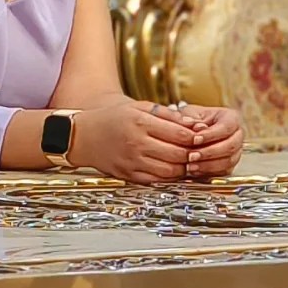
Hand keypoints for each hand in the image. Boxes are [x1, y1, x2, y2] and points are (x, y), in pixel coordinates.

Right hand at [71, 100, 202, 183]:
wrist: (84, 136)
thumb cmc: (114, 118)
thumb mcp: (139, 107)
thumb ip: (168, 114)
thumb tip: (196, 124)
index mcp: (140, 122)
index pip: (179, 133)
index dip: (195, 137)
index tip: (202, 136)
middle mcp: (137, 143)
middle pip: (177, 154)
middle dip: (193, 154)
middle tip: (200, 151)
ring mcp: (132, 162)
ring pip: (170, 171)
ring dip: (184, 168)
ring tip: (190, 161)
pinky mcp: (129, 175)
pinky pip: (157, 180)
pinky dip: (170, 177)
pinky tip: (175, 170)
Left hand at [166, 103, 245, 179]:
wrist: (189, 134)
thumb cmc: (191, 122)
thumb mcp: (189, 116)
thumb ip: (192, 121)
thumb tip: (197, 127)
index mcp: (231, 118)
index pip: (226, 127)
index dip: (211, 134)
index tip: (195, 139)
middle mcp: (237, 135)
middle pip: (230, 146)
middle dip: (209, 152)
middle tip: (191, 156)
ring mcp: (235, 152)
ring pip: (228, 161)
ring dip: (208, 165)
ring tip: (190, 165)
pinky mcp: (229, 166)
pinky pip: (223, 172)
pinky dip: (208, 172)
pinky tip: (194, 170)